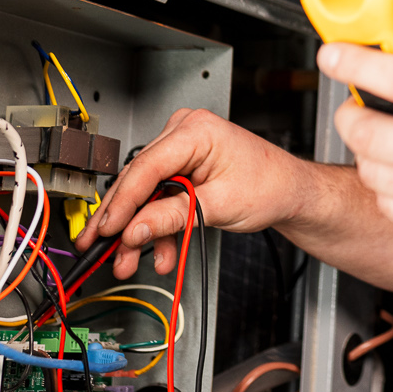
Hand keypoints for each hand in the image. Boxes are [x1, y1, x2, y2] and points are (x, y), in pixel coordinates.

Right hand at [76, 108, 304, 277]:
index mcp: (195, 130)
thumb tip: (134, 229)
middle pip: (139, 181)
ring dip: (140, 231)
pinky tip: (160, 252)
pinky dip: (158, 226)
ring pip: (146, 194)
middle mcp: (184, 134)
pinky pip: (160, 197)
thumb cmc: (271, 185)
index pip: (145, 168)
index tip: (106, 230)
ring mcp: (182, 150)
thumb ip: (173, 216)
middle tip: (101, 248)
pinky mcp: (183, 168)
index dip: (122, 203)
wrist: (291, 191)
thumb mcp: (219, 205)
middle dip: (122, 222)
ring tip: (130, 260)